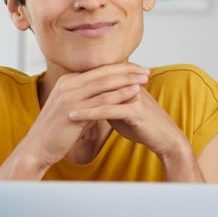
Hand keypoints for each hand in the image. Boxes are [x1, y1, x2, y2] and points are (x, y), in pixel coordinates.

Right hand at [3, 63, 149, 175]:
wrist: (37, 148)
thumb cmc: (55, 132)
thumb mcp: (70, 109)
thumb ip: (84, 99)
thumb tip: (102, 96)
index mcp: (66, 81)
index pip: (97, 70)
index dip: (119, 68)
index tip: (136, 69)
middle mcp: (67, 85)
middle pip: (103, 73)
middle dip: (127, 70)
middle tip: (145, 70)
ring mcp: (69, 97)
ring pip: (104, 84)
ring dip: (127, 80)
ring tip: (145, 79)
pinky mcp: (73, 111)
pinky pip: (102, 100)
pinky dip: (120, 95)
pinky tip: (135, 93)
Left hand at [67, 73, 196, 175]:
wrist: (164, 138)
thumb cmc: (142, 126)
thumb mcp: (121, 112)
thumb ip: (107, 103)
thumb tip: (91, 101)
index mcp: (126, 83)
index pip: (99, 77)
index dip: (80, 82)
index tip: (59, 88)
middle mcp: (129, 85)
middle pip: (98, 82)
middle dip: (75, 88)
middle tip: (53, 93)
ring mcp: (132, 95)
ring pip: (100, 95)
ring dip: (78, 99)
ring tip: (58, 104)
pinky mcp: (135, 110)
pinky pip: (106, 110)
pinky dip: (88, 113)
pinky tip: (73, 117)